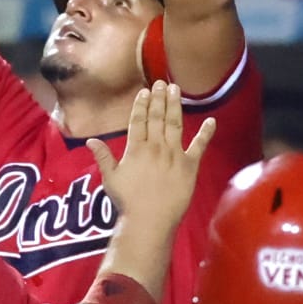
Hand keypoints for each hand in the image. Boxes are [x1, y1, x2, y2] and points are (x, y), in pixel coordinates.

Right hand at [87, 81, 215, 221]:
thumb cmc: (127, 201)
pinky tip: (212, 120)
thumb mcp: (110, 178)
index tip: (144, 91)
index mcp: (136, 149)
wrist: (150, 220)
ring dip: (176, 106)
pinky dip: (206, 133)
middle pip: (157, 117)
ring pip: (175, 124)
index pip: (139, 120)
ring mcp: (174, 155)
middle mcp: (156, 147)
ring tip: (176, 89)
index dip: (141, 104)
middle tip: (161, 83)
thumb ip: (103, 156)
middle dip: (159, 98)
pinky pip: (199, 146)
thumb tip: (90, 140)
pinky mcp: (190, 166)